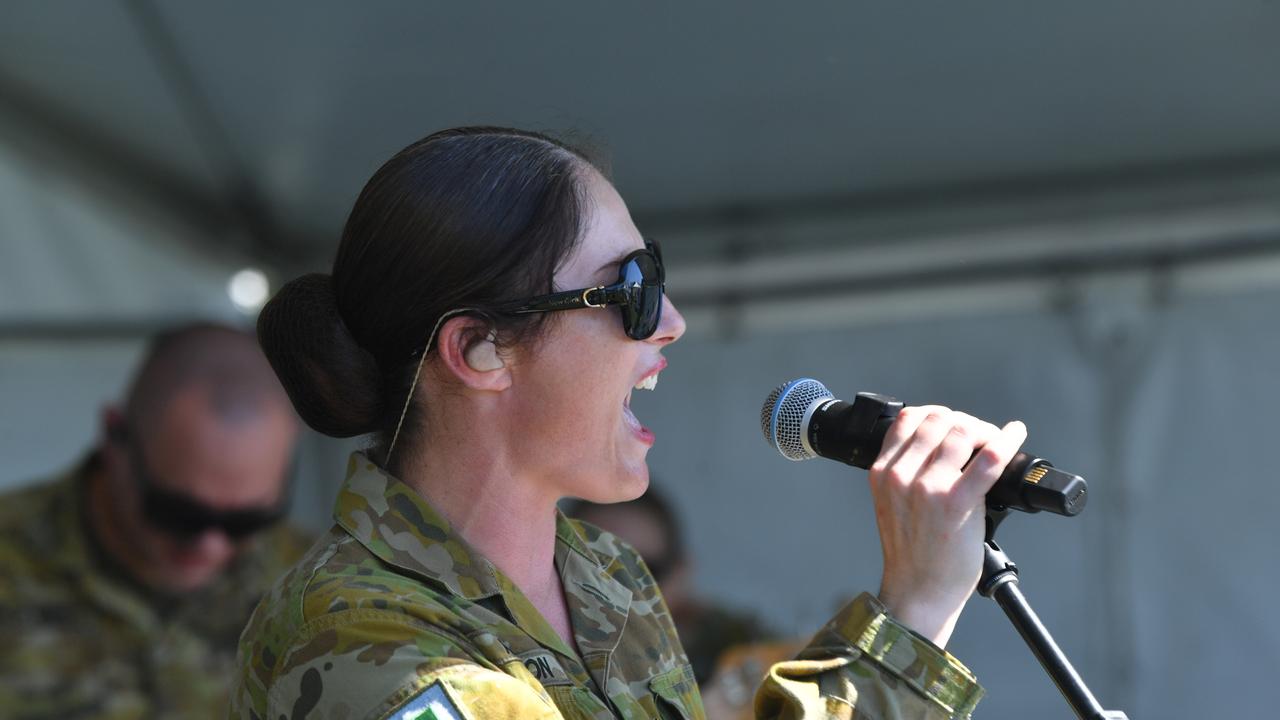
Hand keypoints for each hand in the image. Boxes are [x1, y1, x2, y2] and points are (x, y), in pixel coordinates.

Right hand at [869, 405, 1026, 646]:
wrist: (918, 591)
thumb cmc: (912, 553)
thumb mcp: (893, 503)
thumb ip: (906, 472)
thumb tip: (944, 444)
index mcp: (882, 472)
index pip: (909, 419)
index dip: (937, 414)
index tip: (954, 424)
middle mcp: (901, 475)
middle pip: (937, 420)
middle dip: (963, 421)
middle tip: (979, 435)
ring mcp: (927, 488)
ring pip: (962, 432)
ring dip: (984, 430)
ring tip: (995, 440)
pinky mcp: (956, 502)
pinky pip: (988, 459)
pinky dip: (1007, 440)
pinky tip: (1015, 434)